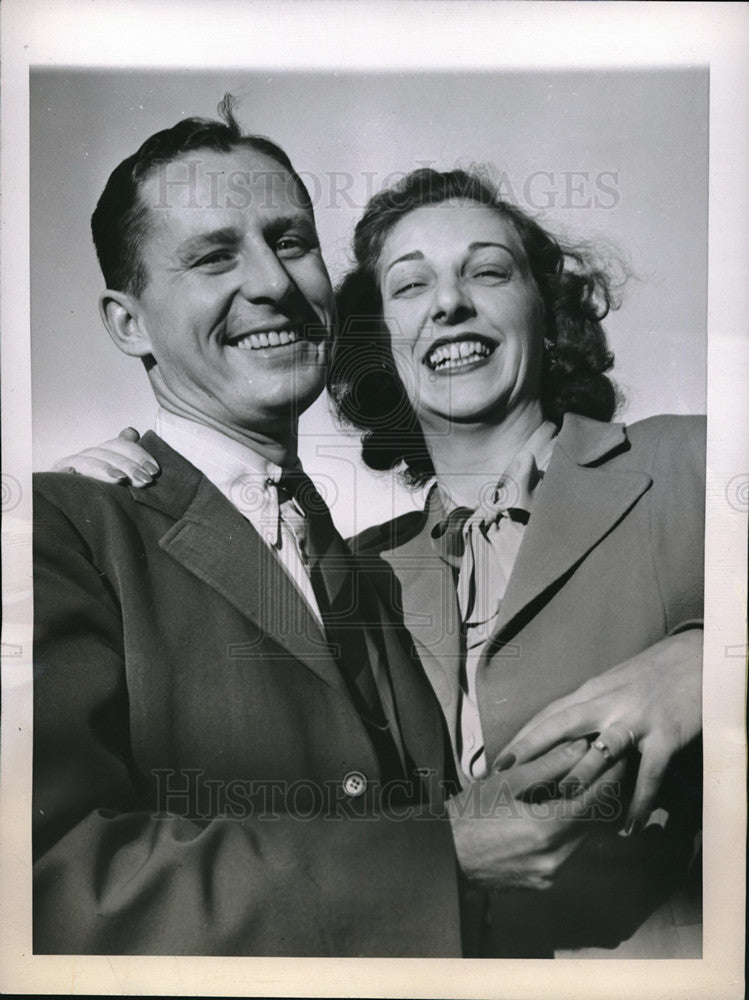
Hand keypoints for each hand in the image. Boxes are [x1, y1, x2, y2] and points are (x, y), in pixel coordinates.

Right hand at [52, 427, 158, 485]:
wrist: (70, 507)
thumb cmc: (100, 492)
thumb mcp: (117, 474)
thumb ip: (126, 456)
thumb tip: (132, 432)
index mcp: (103, 453)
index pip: (120, 445)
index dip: (138, 455)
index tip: (154, 470)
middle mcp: (88, 456)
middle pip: (108, 453)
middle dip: (129, 466)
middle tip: (145, 480)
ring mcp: (70, 465)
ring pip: (89, 461)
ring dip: (105, 469)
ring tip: (120, 478)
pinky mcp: (56, 477)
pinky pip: (60, 473)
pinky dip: (66, 472)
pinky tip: (72, 473)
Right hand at [448, 739, 625, 890]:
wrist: (443, 858)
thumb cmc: (468, 814)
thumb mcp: (506, 782)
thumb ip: (548, 765)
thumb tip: (581, 747)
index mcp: (548, 829)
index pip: (597, 801)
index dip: (611, 777)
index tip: (619, 756)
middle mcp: (556, 858)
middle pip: (595, 822)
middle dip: (603, 793)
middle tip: (608, 765)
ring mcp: (551, 875)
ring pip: (583, 838)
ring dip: (587, 812)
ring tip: (585, 784)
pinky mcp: (543, 883)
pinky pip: (567, 852)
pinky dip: (570, 830)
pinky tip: (559, 811)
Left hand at [494, 630, 702, 832]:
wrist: (696, 658)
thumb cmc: (651, 674)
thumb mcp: (612, 685)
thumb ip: (589, 707)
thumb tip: (562, 732)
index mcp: (592, 693)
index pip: (548, 715)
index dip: (521, 739)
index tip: (496, 762)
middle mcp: (607, 704)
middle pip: (560, 726)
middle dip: (530, 750)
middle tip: (506, 778)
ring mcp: (635, 720)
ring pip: (600, 749)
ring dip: (581, 775)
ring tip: (561, 800)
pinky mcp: (665, 735)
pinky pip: (649, 774)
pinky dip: (639, 801)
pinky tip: (629, 827)